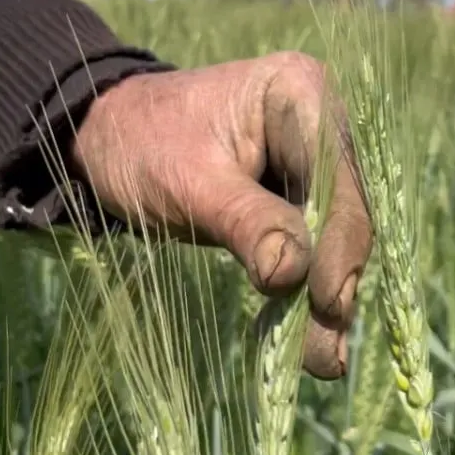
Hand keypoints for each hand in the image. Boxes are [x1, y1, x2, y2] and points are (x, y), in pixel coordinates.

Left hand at [70, 51, 372, 379]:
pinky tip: (304, 337)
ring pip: (335, 236)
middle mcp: (322, 122)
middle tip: (328, 356)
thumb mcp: (189, 184)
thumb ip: (246, 222)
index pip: (335, 180)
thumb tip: (292, 274)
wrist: (109, 136)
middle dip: (333, 282)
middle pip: (345, 211)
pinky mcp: (300, 193)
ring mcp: (315, 159)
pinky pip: (313, 244)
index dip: (338, 245)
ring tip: (321, 360)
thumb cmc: (141, 144)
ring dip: (324, 298)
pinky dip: (304, 289)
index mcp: (302, 94)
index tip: (329, 304)